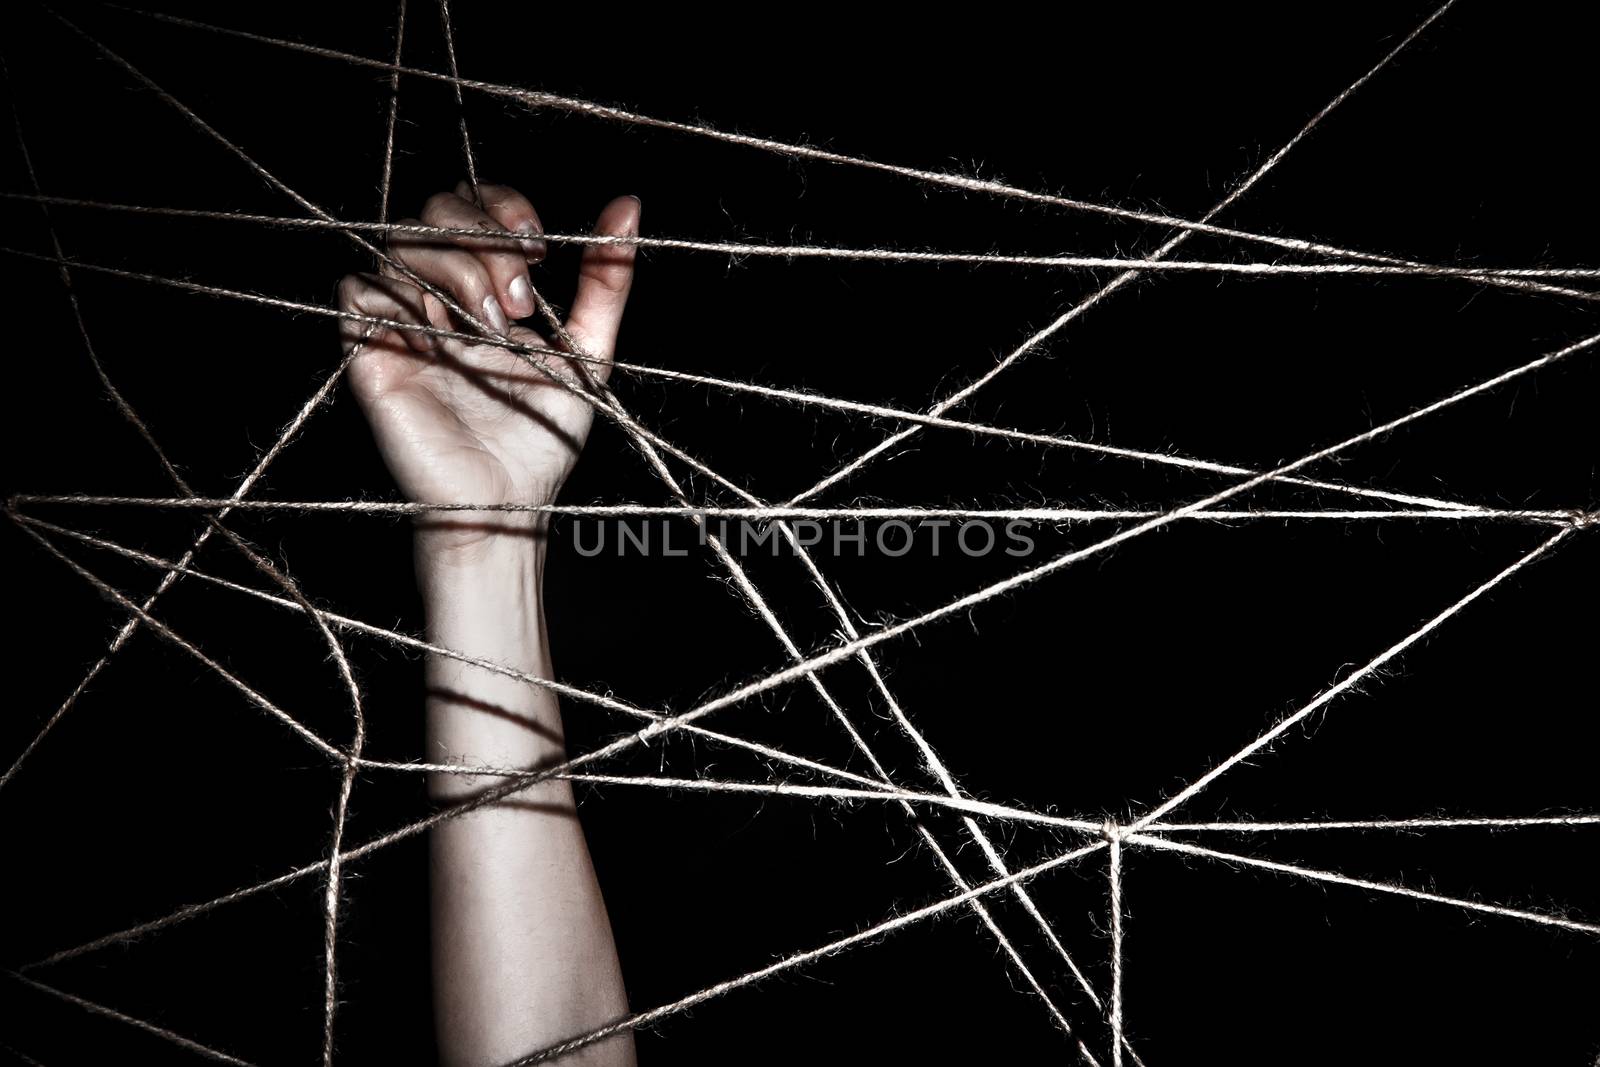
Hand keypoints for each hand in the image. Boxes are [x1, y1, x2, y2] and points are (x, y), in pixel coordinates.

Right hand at [338, 183, 639, 555]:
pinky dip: (401, 301)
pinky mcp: (369, 353)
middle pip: (434, 210)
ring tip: (492, 330)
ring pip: (400, 242)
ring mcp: (402, 321)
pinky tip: (441, 342)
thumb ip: (605, 282)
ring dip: (456, 272)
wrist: (508, 501)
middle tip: (519, 301)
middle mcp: (440, 296)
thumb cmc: (542, 439)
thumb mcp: (588, 351)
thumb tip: (628, 209)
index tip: (541, 248)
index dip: (502, 205)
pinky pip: (358, 291)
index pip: (474, 202)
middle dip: (483, 239)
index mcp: (486, 287)